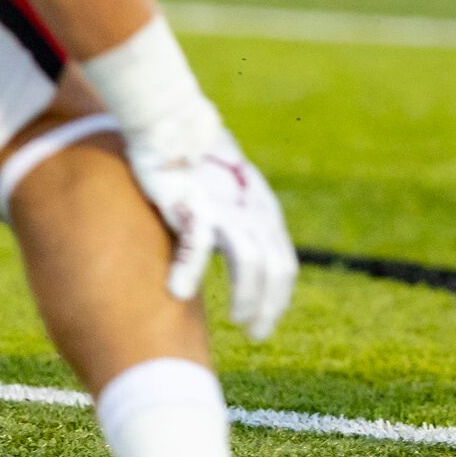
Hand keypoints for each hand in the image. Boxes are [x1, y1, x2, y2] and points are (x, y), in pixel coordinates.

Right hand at [124, 108, 300, 338]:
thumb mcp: (227, 197)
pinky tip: (179, 292)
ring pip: (251, 261)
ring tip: (238, 319)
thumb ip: (234, 226)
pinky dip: (191, 271)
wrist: (173, 122)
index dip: (277, 299)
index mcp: (263, 212)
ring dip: (248, 296)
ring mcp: (226, 208)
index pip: (282, 264)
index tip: (263, 325)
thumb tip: (236, 260)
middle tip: (255, 334)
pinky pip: (197, 245)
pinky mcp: (194, 204)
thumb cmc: (197, 162)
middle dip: (270, 306)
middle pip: (276, 268)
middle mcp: (252, 211)